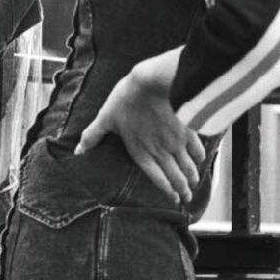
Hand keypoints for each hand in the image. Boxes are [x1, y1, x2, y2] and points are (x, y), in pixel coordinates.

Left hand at [75, 61, 205, 204]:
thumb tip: (78, 150)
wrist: (153, 81)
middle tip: (186, 198)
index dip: (165, 189)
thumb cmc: (127, 98)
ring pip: (187, 165)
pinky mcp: (187, 128)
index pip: (156, 176)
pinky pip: (196, 147)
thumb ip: (93, 135)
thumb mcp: (106, 117)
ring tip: (193, 186)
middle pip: (175, 175)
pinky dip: (199, 156)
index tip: (172, 198)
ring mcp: (176, 140)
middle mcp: (160, 150)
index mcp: (141, 150)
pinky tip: (201, 160)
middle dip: (182, 189)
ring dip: (191, 177)